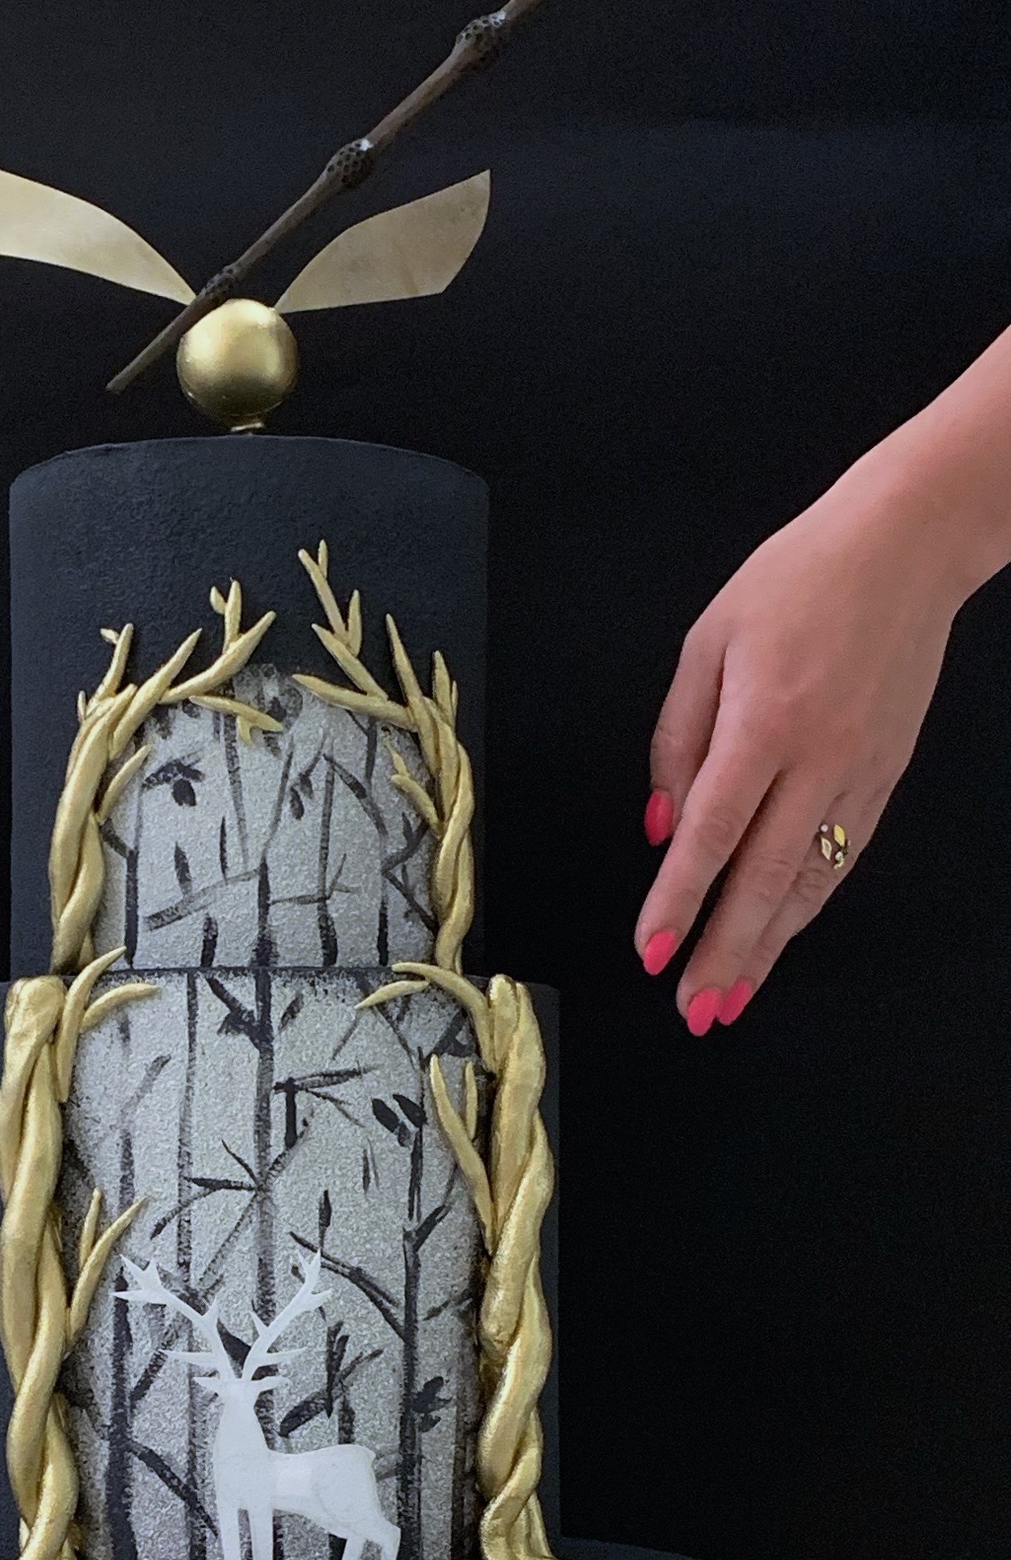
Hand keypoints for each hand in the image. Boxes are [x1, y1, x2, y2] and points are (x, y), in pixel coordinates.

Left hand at [634, 449, 962, 1033]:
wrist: (908, 546)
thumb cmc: (796, 581)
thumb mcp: (707, 642)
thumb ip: (676, 740)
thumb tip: (663, 828)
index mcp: (764, 721)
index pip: (713, 835)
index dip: (679, 902)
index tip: (651, 954)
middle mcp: (818, 759)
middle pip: (764, 880)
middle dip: (725, 954)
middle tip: (693, 1013)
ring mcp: (861, 773)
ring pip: (810, 882)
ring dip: (768, 948)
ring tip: (732, 999)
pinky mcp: (887, 776)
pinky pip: (841, 858)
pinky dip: (807, 906)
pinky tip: (780, 938)